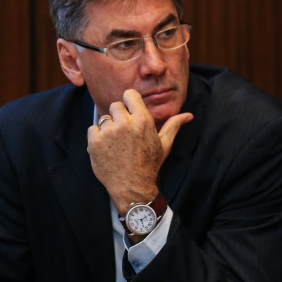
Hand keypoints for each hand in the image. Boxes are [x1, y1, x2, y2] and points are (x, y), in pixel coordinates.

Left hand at [87, 89, 192, 212]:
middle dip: (118, 116)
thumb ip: (173, 126)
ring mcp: (108, 132)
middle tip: (124, 133)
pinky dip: (97, 138)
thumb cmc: (149, 165)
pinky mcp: (95, 142)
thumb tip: (188, 115)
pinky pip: (92, 129)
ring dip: (108, 128)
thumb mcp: (164, 145)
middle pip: (115, 105)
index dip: (128, 102)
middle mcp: (125, 123)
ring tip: (116, 144)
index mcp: (143, 120)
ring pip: (104, 118)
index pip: (129, 94)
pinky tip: (107, 149)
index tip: (129, 112)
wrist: (132, 187)